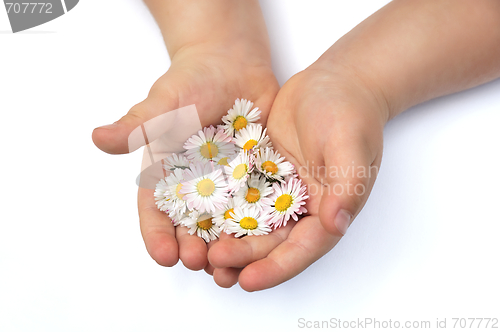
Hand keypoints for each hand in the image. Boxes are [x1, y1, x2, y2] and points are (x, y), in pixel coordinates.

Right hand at [92, 43, 278, 273]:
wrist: (232, 64)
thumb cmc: (192, 81)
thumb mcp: (164, 104)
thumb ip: (139, 126)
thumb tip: (99, 138)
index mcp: (168, 173)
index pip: (157, 210)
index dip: (157, 234)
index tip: (163, 255)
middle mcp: (198, 185)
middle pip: (192, 224)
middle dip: (194, 247)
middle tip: (199, 263)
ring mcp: (229, 183)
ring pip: (226, 223)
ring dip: (227, 247)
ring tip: (231, 268)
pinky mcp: (257, 175)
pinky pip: (260, 203)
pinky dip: (261, 225)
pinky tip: (265, 243)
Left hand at [208, 65, 387, 289]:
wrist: (335, 82)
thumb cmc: (350, 112)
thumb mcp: (351, 146)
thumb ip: (346, 187)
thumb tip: (337, 224)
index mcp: (329, 209)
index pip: (303, 248)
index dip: (277, 267)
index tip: (248, 280)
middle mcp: (303, 206)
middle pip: (273, 242)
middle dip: (245, 257)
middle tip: (215, 263)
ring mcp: (280, 190)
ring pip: (253, 225)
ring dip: (231, 241)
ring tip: (202, 255)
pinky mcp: (262, 172)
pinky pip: (240, 196)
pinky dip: (223, 210)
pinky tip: (200, 217)